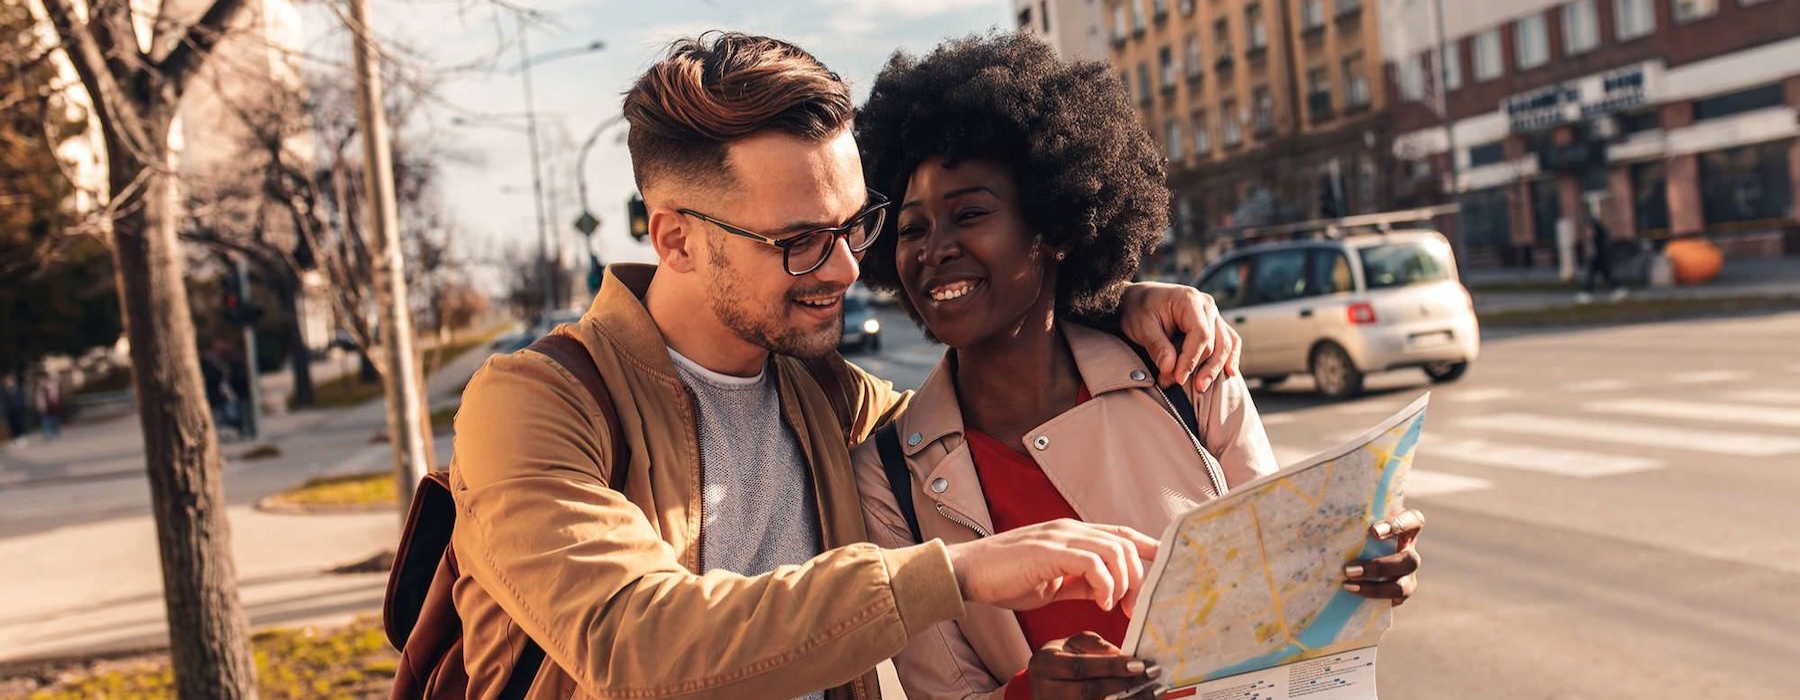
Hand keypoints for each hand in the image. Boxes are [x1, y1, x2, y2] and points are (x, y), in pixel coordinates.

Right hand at [945, 519, 1158, 612]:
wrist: (967, 572)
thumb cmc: (1005, 578)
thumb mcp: (1053, 583)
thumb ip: (1081, 582)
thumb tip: (1108, 592)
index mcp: (1072, 534)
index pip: (1122, 535)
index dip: (1148, 550)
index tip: (1164, 574)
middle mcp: (1070, 529)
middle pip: (1126, 542)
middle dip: (1141, 575)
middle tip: (1137, 607)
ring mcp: (1059, 537)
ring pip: (1115, 549)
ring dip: (1125, 581)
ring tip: (1118, 606)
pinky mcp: (1049, 550)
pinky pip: (1092, 561)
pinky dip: (1105, 583)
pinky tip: (1102, 602)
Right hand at [1026, 632, 1161, 699]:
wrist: (1041, 685)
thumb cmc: (1061, 660)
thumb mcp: (1070, 644)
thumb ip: (1094, 646)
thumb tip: (1120, 653)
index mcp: (1045, 664)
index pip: (1080, 667)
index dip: (1110, 667)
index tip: (1140, 664)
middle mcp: (1045, 690)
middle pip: (1089, 692)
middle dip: (1124, 685)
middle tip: (1153, 677)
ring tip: (1154, 692)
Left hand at [1118, 282, 1241, 392]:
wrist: (1139, 300)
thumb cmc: (1138, 310)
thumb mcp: (1141, 326)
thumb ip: (1156, 346)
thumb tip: (1169, 369)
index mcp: (1189, 300)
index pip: (1201, 335)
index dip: (1191, 360)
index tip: (1178, 378)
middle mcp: (1207, 305)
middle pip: (1215, 343)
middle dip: (1198, 368)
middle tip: (1177, 384)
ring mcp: (1213, 314)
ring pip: (1226, 344)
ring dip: (1215, 368)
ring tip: (1200, 388)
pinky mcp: (1214, 324)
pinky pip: (1230, 341)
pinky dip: (1230, 357)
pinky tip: (1229, 373)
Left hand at [1344, 509, 1424, 604]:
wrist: (1350, 558)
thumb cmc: (1351, 530)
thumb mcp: (1354, 522)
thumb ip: (1346, 517)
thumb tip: (1306, 509)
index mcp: (1405, 528)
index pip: (1413, 521)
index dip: (1397, 526)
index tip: (1372, 532)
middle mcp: (1409, 551)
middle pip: (1409, 560)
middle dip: (1379, 567)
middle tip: (1348, 569)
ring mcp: (1407, 575)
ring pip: (1403, 585)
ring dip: (1375, 588)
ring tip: (1347, 584)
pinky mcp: (1399, 593)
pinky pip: (1393, 600)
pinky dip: (1373, 599)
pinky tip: (1353, 595)